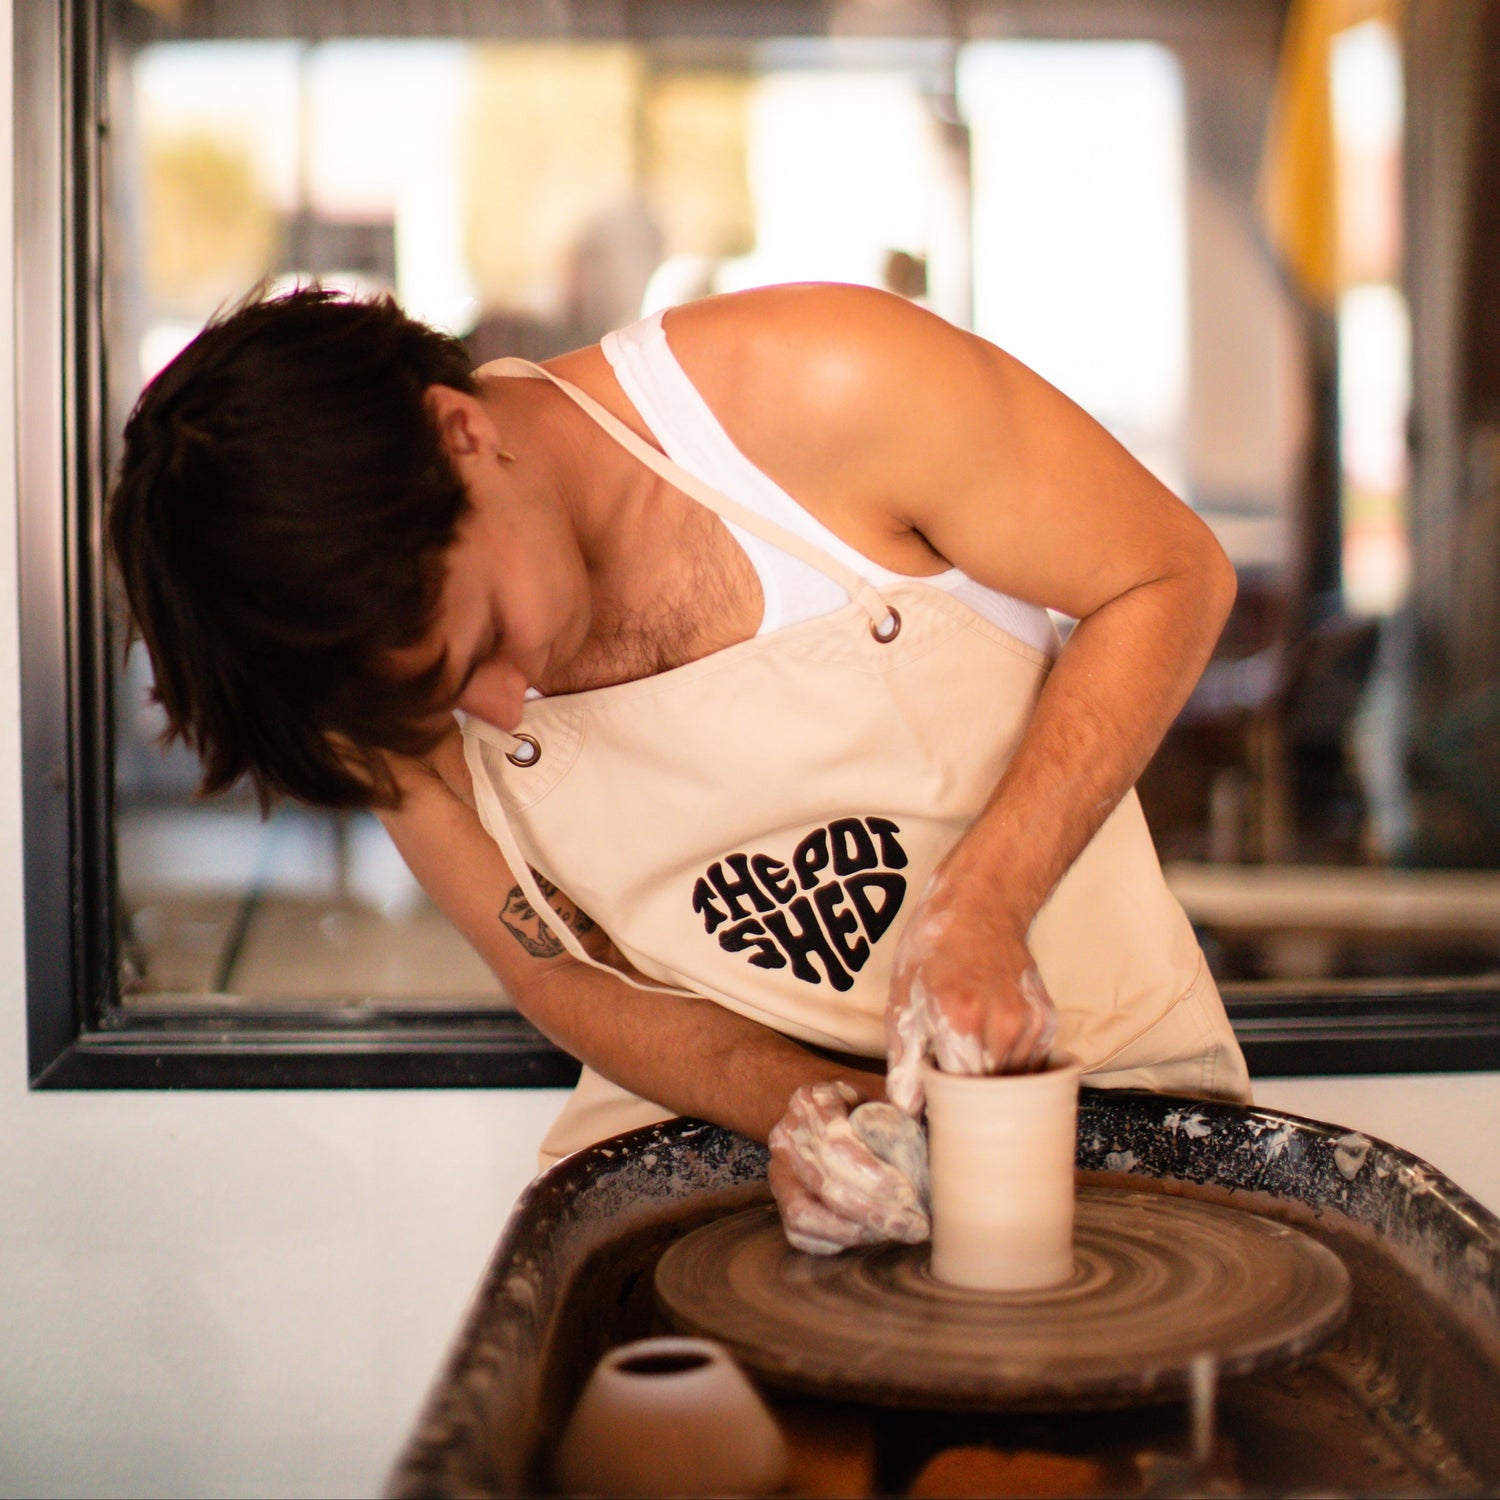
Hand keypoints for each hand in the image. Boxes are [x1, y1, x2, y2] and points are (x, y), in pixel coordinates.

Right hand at [768, 1082, 930, 1254]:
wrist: (827, 1114)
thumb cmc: (863, 1106)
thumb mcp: (883, 1090)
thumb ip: (903, 1084)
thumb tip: (911, 1096)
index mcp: (811, 1102)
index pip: (836, 1144)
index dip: (872, 1174)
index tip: (908, 1194)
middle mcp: (787, 1136)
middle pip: (825, 1184)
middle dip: (874, 1211)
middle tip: (915, 1225)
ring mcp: (780, 1171)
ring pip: (806, 1214)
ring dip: (855, 1231)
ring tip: (895, 1233)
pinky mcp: (780, 1200)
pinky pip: (799, 1233)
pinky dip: (835, 1241)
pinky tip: (869, 1237)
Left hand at [885, 874, 1056, 1116]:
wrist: (978, 907)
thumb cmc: (932, 951)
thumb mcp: (903, 1000)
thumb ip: (906, 1060)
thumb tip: (909, 1109)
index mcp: (960, 1018)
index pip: (958, 1090)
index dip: (943, 1096)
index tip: (934, 1087)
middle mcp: (1001, 1023)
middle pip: (986, 1088)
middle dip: (966, 1087)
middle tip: (949, 1061)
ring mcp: (1029, 1021)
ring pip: (1009, 1076)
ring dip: (988, 1072)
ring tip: (969, 1039)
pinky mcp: (1046, 1019)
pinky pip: (1028, 1060)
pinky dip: (1008, 1057)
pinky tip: (991, 1031)